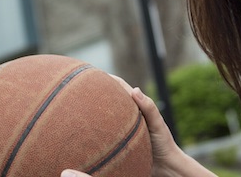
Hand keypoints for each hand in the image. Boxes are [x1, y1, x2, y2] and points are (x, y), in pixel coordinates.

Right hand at [61, 75, 212, 176]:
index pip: (118, 88)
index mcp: (134, 108)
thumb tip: (135, 90)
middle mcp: (125, 117)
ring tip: (74, 107)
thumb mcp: (157, 125)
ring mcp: (119, 130)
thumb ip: (149, 108)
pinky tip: (82, 133)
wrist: (165, 168)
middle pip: (107, 100)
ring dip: (91, 111)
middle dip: (94, 92)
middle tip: (76, 87)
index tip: (92, 72)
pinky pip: (102, 135)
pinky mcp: (117, 143)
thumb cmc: (164, 144)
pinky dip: (92, 131)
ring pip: (102, 117)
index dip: (106, 79)